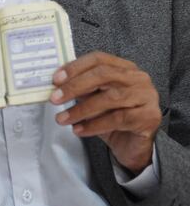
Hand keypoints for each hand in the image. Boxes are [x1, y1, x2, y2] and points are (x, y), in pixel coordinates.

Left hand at [50, 51, 161, 173]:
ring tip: (63, 118)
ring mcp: (147, 96)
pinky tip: (79, 129)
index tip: (56, 79)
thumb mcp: (95, 99)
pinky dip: (94, 125)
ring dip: (81, 109)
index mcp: (125, 67)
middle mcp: (138, 78)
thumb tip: (58, 83)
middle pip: (103, 75)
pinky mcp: (149, 117)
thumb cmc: (113, 119)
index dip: (75, 67)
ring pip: (110, 98)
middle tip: (55, 98)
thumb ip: (82, 88)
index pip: (98, 59)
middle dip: (75, 86)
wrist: (134, 147)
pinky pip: (117, 119)